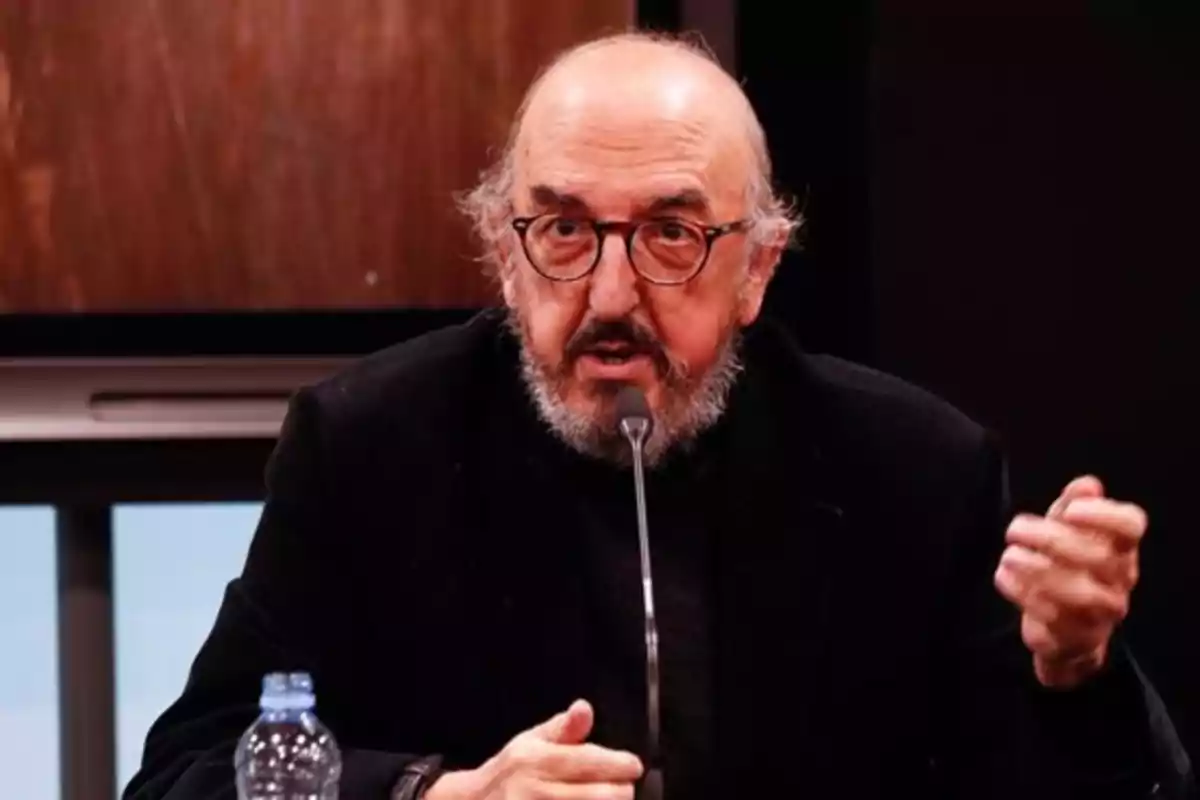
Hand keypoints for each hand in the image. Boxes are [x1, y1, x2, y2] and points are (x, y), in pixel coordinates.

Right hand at [425, 699, 643, 799]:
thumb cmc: (511, 773)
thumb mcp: (531, 742)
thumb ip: (564, 728)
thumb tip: (585, 708)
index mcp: (536, 760)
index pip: (589, 761)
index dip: (621, 764)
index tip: (633, 766)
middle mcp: (536, 792)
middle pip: (601, 796)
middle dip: (621, 792)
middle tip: (623, 789)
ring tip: (608, 799)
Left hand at [994, 475, 1145, 687]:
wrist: (1065, 632)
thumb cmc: (1066, 569)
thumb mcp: (1066, 533)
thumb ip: (1073, 506)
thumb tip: (1087, 484)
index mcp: (1120, 548)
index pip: (1131, 526)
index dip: (1104, 515)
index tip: (1069, 511)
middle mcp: (1119, 581)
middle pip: (1100, 557)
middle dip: (1052, 540)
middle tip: (1013, 529)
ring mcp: (1101, 614)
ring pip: (1080, 592)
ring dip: (1036, 569)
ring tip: (1008, 556)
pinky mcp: (1076, 639)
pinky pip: (1054, 619)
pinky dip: (1024, 595)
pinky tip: (1004, 577)